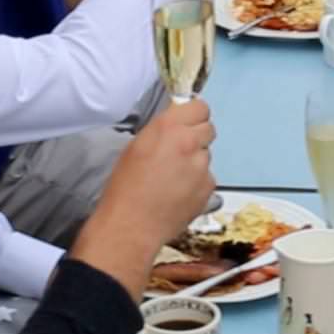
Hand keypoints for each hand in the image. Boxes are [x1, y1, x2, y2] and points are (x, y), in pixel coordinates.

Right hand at [70, 100, 217, 298]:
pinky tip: (179, 195)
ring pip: (206, 155)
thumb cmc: (125, 187)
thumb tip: (176, 125)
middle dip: (197, 138)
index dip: (194, 116)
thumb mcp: (137, 146)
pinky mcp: (208, 187)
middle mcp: (189, 142)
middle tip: (179, 153)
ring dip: (195, 162)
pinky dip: (198, 184)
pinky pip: (207, 178)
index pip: (200, 107)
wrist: (131, 226)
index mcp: (168, 127)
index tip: (187, 124)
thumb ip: (162, 131)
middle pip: (208, 129)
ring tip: (173, 180)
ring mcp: (202, 166)